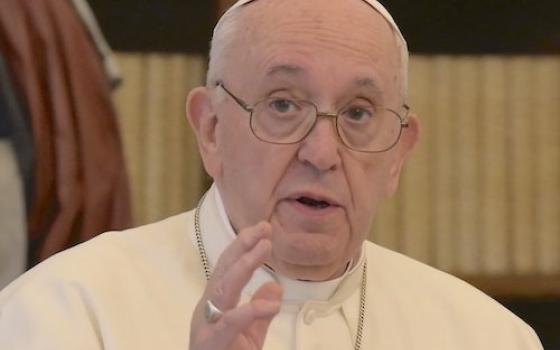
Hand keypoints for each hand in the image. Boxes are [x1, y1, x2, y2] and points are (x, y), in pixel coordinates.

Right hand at [190, 222, 282, 349]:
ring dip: (244, 265)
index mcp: (215, 303)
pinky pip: (229, 324)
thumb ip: (260, 309)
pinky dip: (249, 311)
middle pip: (224, 270)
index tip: (264, 228)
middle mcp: (207, 308)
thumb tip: (275, 285)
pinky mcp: (211, 343)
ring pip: (223, 288)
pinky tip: (268, 304)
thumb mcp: (250, 333)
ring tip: (264, 247)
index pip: (227, 267)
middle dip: (243, 246)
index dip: (244, 246)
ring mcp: (206, 324)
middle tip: (265, 228)